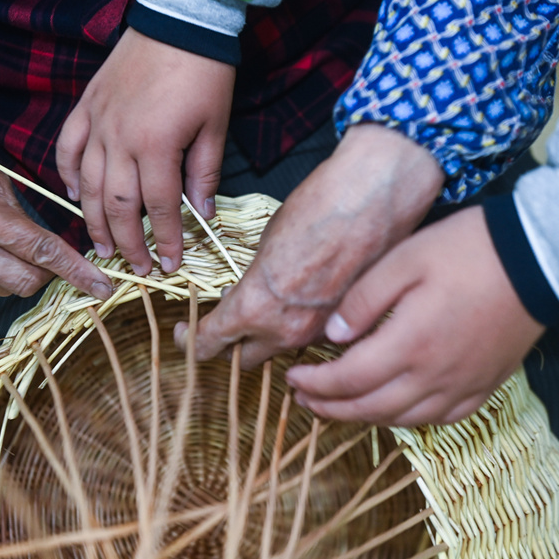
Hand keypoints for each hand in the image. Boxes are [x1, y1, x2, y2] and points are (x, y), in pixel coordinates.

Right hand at [55, 28, 234, 275]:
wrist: (178, 23)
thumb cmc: (204, 74)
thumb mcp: (215, 127)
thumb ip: (205, 173)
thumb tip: (204, 213)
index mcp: (157, 146)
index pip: (161, 208)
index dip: (167, 240)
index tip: (171, 264)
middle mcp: (120, 140)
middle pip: (119, 206)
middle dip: (129, 243)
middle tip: (137, 267)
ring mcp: (99, 124)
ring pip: (89, 185)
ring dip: (95, 221)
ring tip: (102, 248)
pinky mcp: (86, 108)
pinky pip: (68, 149)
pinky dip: (69, 176)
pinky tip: (76, 196)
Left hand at [175, 124, 443, 368]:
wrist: (373, 198)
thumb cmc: (317, 209)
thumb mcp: (266, 245)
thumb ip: (252, 283)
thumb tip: (246, 294)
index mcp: (255, 309)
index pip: (209, 344)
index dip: (191, 341)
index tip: (185, 334)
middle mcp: (286, 332)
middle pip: (244, 360)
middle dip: (231, 345)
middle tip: (226, 327)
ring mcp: (319, 334)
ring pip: (281, 352)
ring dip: (269, 338)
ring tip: (268, 310)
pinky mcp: (346, 325)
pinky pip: (311, 338)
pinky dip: (301, 328)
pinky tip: (303, 303)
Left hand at [286, 206, 545, 426]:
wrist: (539, 258)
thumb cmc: (467, 250)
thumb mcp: (404, 260)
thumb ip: (363, 300)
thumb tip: (332, 336)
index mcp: (409, 344)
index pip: (347, 380)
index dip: (315, 385)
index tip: (293, 378)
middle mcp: (434, 376)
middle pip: (370, 409)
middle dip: (330, 408)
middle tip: (303, 400)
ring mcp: (462, 386)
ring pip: (402, 420)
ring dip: (363, 418)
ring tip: (338, 408)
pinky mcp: (484, 386)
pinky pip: (439, 419)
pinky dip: (406, 420)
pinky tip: (393, 411)